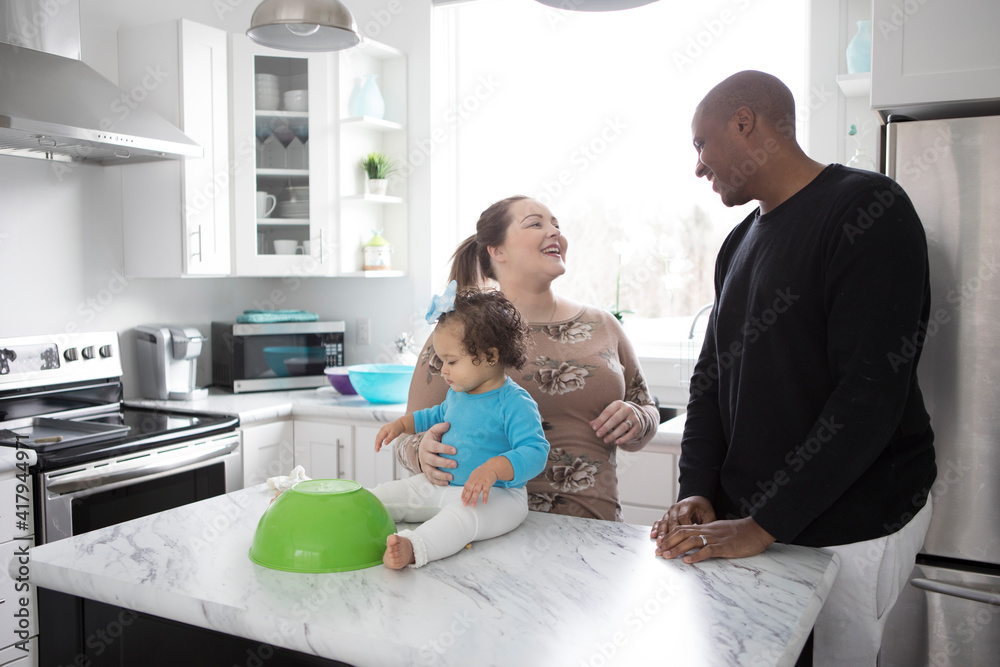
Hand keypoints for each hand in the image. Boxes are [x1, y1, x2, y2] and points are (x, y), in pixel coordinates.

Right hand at [375, 420, 404, 451]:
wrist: (401, 424)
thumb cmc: (398, 428)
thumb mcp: (394, 434)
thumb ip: (389, 438)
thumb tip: (385, 443)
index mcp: (384, 430)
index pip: (379, 438)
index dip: (377, 444)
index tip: (377, 449)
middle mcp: (382, 430)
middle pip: (377, 438)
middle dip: (376, 444)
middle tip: (377, 450)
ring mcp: (383, 430)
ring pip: (378, 437)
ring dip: (377, 443)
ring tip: (378, 449)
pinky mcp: (384, 431)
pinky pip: (380, 437)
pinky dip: (379, 441)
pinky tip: (380, 445)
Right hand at [418, 422, 456, 485]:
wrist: (424, 446)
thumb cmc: (433, 438)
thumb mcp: (435, 430)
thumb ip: (441, 427)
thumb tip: (448, 424)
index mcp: (427, 444)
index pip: (435, 447)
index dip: (444, 449)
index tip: (455, 450)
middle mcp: (424, 455)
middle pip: (433, 460)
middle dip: (444, 463)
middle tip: (455, 464)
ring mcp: (424, 465)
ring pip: (431, 472)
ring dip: (441, 475)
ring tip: (452, 477)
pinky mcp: (426, 472)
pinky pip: (431, 478)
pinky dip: (438, 482)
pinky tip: (447, 483)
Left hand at [462, 465, 498, 505]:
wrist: (492, 466)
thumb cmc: (483, 472)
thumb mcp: (474, 475)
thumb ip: (470, 482)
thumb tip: (466, 489)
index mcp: (472, 479)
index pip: (466, 487)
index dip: (464, 493)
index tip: (462, 500)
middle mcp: (475, 481)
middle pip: (470, 490)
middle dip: (467, 497)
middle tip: (465, 504)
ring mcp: (481, 482)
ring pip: (476, 491)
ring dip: (474, 498)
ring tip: (473, 505)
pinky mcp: (487, 483)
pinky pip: (486, 491)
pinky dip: (485, 497)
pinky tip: (484, 502)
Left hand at [590, 400, 638, 444]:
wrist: (635, 416)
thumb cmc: (618, 415)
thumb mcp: (610, 414)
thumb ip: (600, 419)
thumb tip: (590, 424)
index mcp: (618, 404)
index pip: (608, 411)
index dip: (600, 420)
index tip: (594, 428)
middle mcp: (627, 409)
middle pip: (615, 419)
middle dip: (606, 427)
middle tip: (598, 435)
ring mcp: (634, 417)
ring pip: (623, 426)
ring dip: (613, 434)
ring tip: (605, 440)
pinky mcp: (638, 426)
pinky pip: (631, 433)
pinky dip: (624, 439)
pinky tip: (617, 443)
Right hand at [650, 495, 716, 539]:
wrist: (696, 500)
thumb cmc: (703, 509)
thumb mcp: (709, 515)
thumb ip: (707, 525)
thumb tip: (706, 538)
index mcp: (688, 506)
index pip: (683, 517)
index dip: (683, 528)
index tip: (684, 539)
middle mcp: (677, 508)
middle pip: (671, 521)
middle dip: (669, 535)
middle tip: (667, 545)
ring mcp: (670, 511)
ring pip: (664, 522)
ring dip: (661, 533)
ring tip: (659, 543)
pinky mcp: (666, 515)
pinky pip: (659, 521)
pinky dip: (656, 528)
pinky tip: (653, 535)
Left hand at [655, 516, 775, 563]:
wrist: (757, 529)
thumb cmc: (740, 532)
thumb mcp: (720, 531)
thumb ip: (708, 535)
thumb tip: (696, 542)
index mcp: (706, 527)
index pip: (683, 529)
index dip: (669, 536)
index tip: (660, 545)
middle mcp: (708, 531)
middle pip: (683, 533)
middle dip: (668, 543)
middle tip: (657, 552)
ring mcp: (716, 539)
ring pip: (692, 541)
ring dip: (677, 549)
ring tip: (666, 556)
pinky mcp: (725, 547)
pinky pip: (708, 551)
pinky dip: (696, 556)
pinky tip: (687, 561)